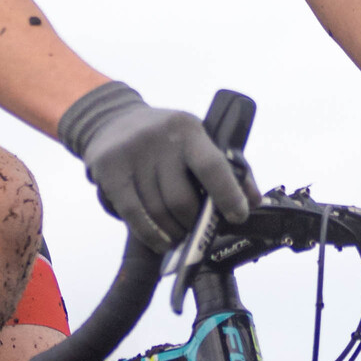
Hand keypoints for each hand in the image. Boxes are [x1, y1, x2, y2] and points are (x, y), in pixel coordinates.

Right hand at [57, 82, 250, 253]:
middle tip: (198, 230)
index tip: (237, 216)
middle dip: (194, 223)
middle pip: (181, 199)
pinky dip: (150, 235)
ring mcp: (130, 154)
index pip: (212, 166)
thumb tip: (253, 201)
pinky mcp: (107, 170)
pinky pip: (133, 214)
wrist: (111, 118)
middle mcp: (158, 139)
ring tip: (179, 237)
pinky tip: (161, 242)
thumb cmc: (165, 136)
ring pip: (157, 211)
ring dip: (173, 233)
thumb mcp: (197, 139)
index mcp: (188, 129)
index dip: (228, 196)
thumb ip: (228, 168)